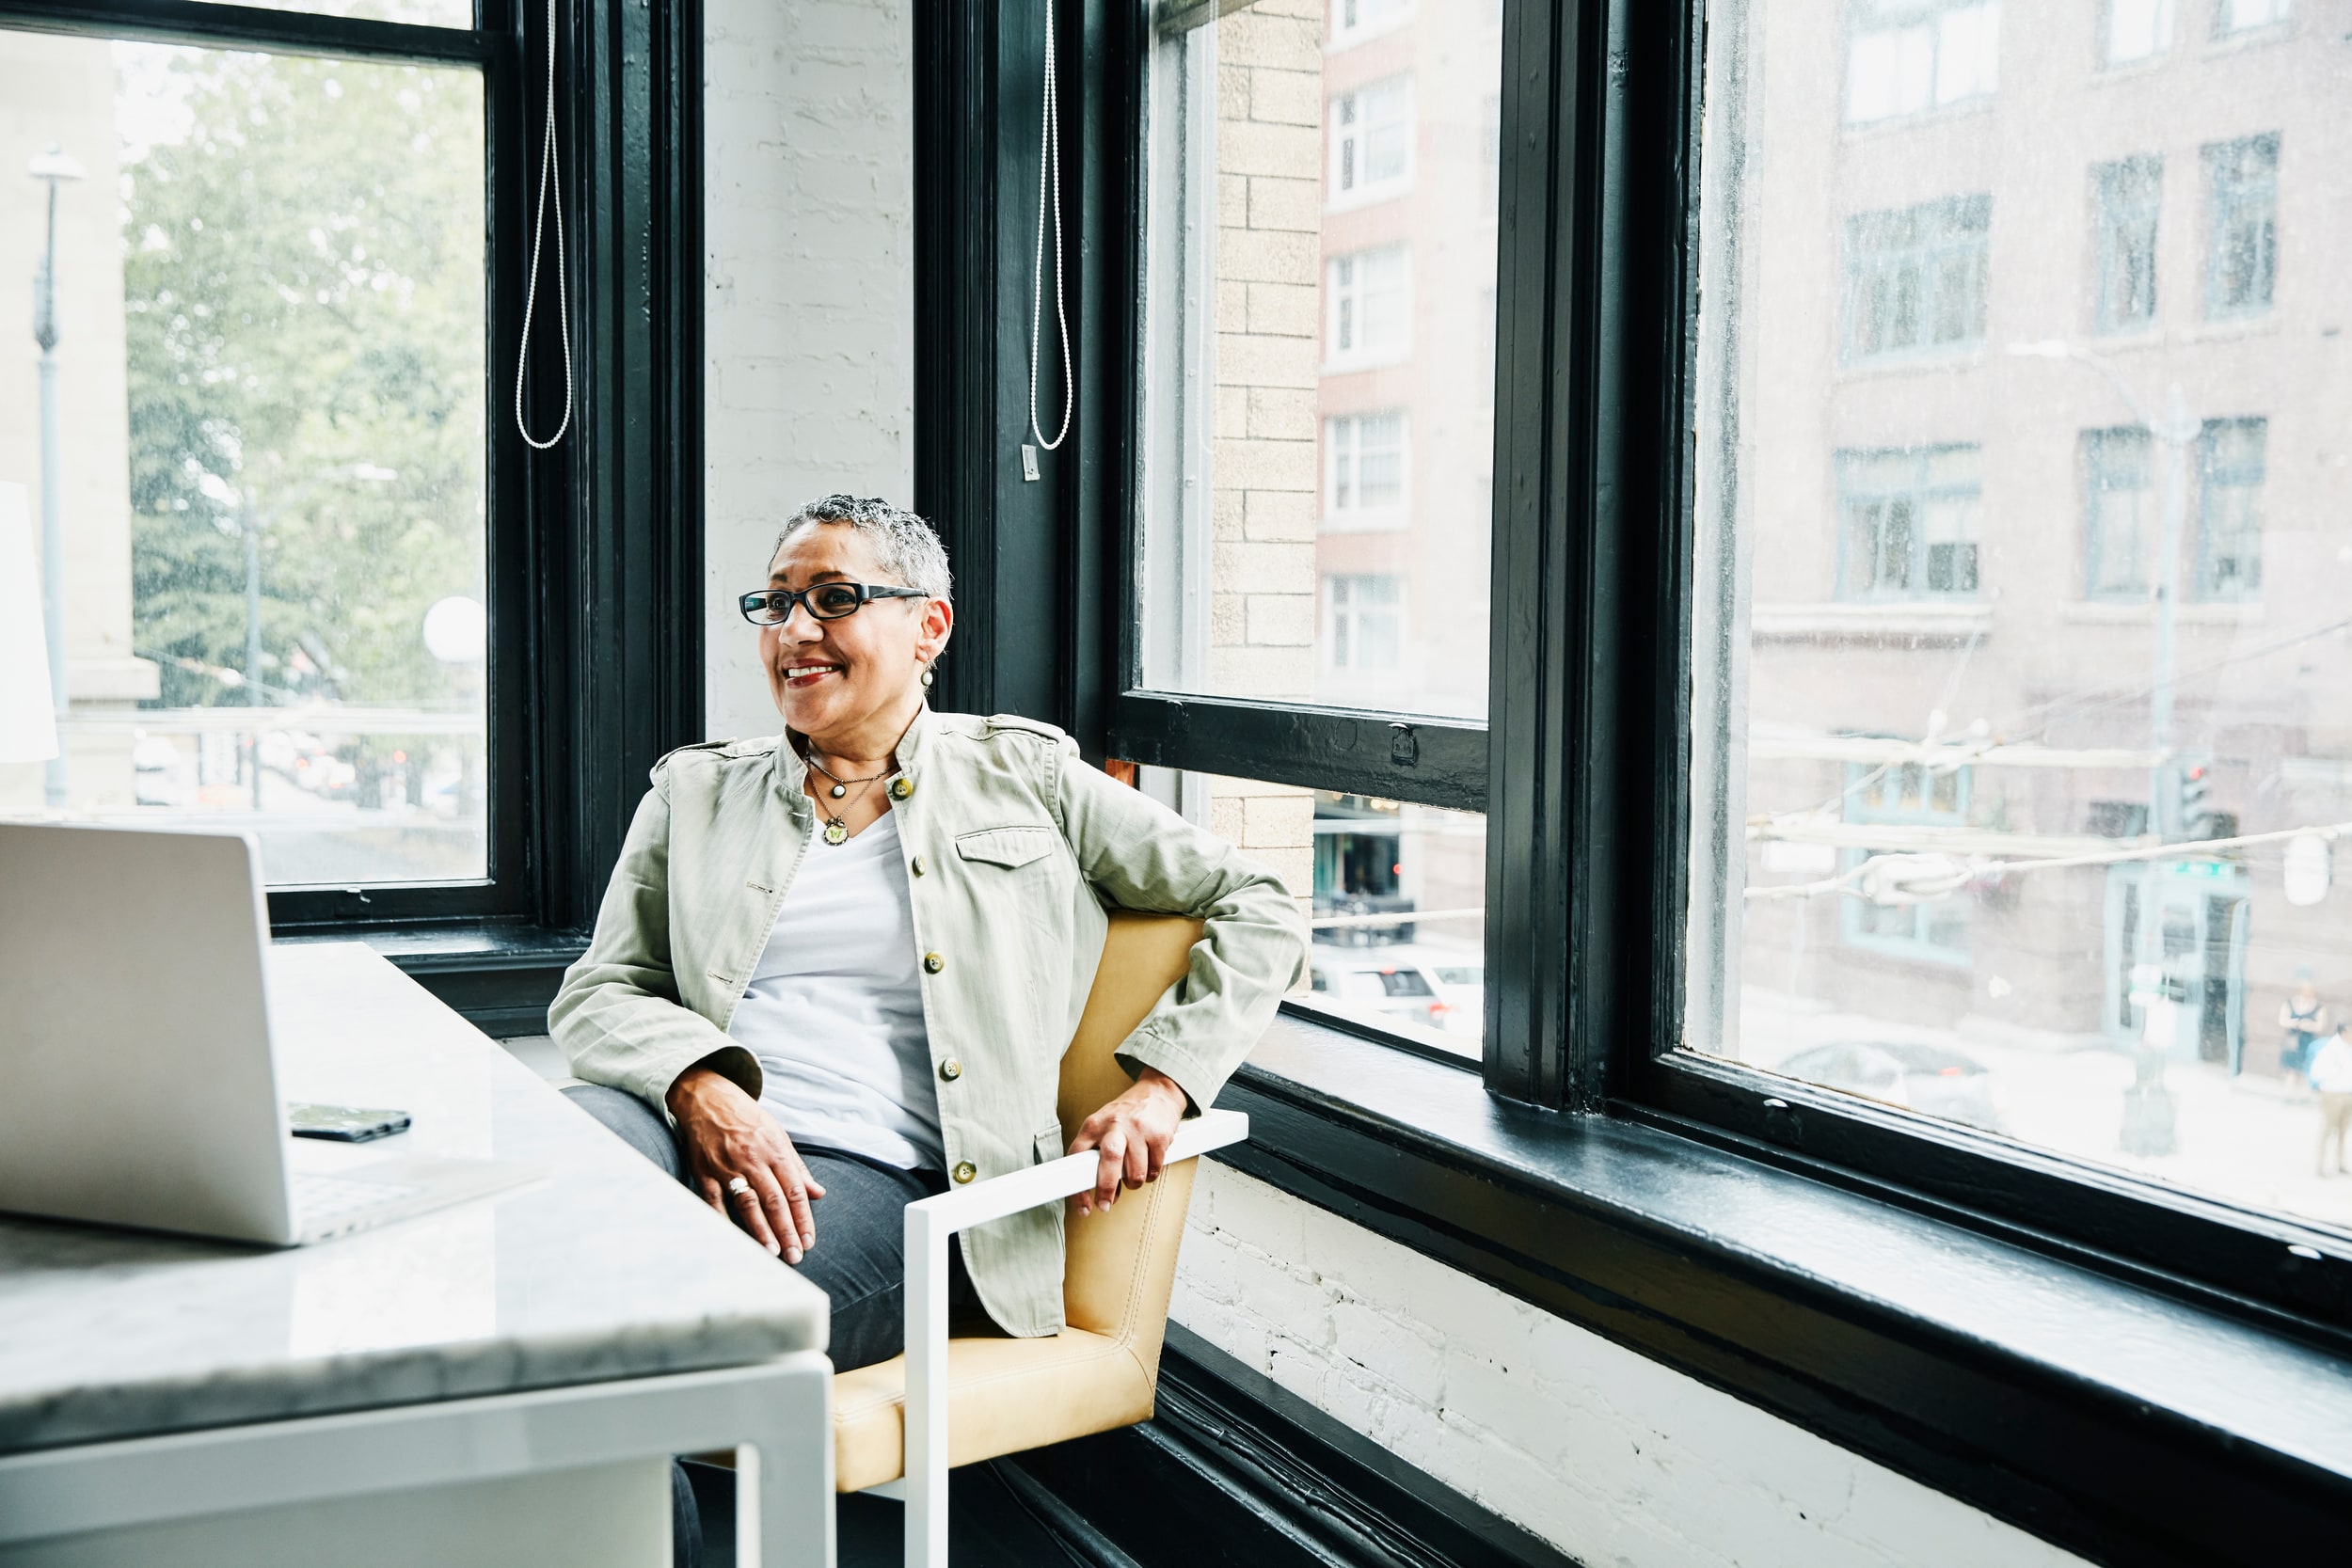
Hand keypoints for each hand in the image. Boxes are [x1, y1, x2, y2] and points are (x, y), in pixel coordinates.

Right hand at [667, 1065, 826, 1261]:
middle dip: (786, 1231)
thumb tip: (818, 1192)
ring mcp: (728, 1167)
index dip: (803, 1219)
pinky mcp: (705, 1172)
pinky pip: (714, 1201)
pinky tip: (731, 1239)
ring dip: (760, 1230)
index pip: (795, 1192)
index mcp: (776, 1152)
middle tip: (794, 1256)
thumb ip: (798, 1167)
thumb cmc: (747, 1119)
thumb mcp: (779, 1136)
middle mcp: (754, 1161)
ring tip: (770, 1253)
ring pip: (748, 1203)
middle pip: (774, 1201)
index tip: (809, 1242)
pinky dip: (722, 1221)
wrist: (708, 1098)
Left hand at [1067, 1067, 1188, 1216]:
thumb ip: (1098, 1157)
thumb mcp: (1104, 1127)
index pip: (1077, 1156)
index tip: (1082, 1207)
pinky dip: (1151, 1174)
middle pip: (1110, 1159)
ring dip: (1134, 1183)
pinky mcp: (1159, 1135)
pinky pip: (1154, 1169)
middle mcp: (1115, 1125)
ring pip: (1135, 1173)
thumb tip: (1105, 1195)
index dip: (1077, 1187)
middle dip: (1106, 1189)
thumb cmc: (1126, 1115)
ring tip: (1134, 1175)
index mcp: (1094, 1124)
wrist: (1158, 1092)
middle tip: (1104, 1205)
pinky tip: (1149, 1163)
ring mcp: (1139, 1129)